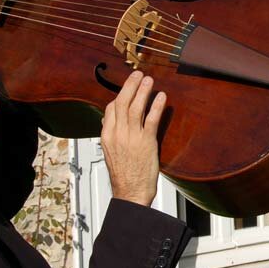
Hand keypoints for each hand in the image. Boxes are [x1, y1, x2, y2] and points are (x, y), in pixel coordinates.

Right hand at [100, 71, 165, 206]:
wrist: (130, 193)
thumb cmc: (124, 176)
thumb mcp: (112, 153)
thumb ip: (113, 136)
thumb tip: (113, 122)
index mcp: (107, 136)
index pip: (110, 110)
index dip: (119, 96)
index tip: (128, 87)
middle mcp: (117, 134)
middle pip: (121, 103)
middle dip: (130, 86)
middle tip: (138, 74)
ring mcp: (131, 138)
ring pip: (135, 108)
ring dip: (142, 91)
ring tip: (149, 80)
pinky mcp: (146, 143)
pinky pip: (151, 120)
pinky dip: (156, 106)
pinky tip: (161, 97)